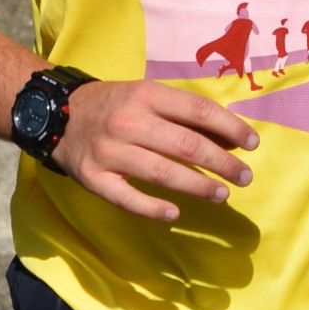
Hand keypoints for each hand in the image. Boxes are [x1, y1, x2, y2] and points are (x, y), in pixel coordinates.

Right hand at [55, 79, 257, 222]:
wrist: (56, 114)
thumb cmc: (114, 106)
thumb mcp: (147, 96)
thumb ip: (184, 115)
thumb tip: (230, 138)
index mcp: (146, 95)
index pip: (198, 111)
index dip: (229, 128)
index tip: (252, 144)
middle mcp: (128, 122)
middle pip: (186, 145)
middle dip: (221, 163)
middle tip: (244, 176)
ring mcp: (109, 151)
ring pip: (162, 173)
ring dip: (197, 186)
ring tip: (222, 194)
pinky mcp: (93, 177)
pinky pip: (127, 198)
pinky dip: (153, 208)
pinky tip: (175, 213)